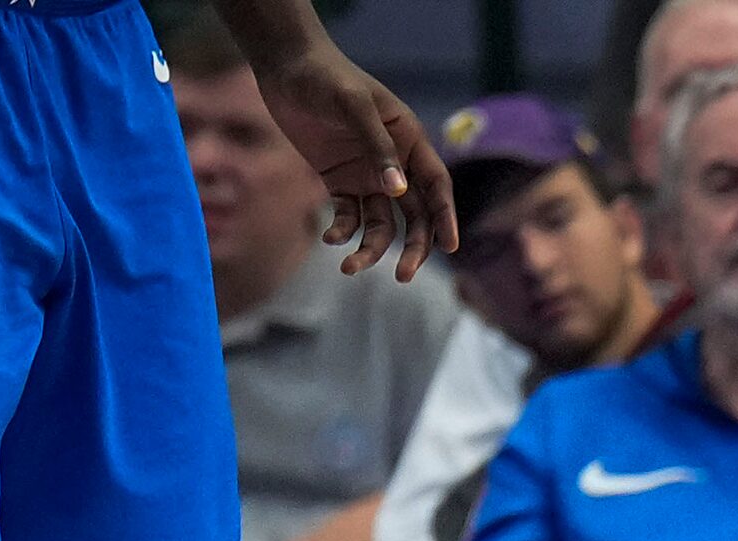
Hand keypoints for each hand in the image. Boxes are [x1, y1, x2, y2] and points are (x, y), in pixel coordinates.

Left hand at [250, 44, 458, 280]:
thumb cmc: (327, 77)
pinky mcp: (339, 180)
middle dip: (412, 247)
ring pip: (381, 223)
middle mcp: (394, 163)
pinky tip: (330, 239)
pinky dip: (343, 231)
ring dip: (372, 249)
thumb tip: (397, 191)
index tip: (451, 247)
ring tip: (350, 268)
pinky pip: (349, 215)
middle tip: (403, 276)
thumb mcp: (354, 106)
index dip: (446, 217)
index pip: (436, 186)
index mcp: (409, 141)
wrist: (286, 66)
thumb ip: (377, 147)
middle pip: (414, 215)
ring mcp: (367, 174)